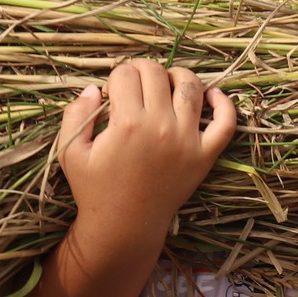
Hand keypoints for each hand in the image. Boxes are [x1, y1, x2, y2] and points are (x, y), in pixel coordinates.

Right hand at [58, 59, 237, 240]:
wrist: (125, 226)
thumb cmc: (95, 190)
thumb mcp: (71, 152)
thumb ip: (76, 115)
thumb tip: (94, 89)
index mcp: (127, 124)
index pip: (126, 74)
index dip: (116, 77)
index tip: (113, 93)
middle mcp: (161, 127)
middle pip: (156, 73)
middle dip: (141, 70)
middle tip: (133, 86)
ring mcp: (187, 140)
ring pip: (191, 86)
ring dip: (176, 76)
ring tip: (163, 86)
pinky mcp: (205, 155)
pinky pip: (226, 122)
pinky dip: (224, 103)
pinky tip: (212, 95)